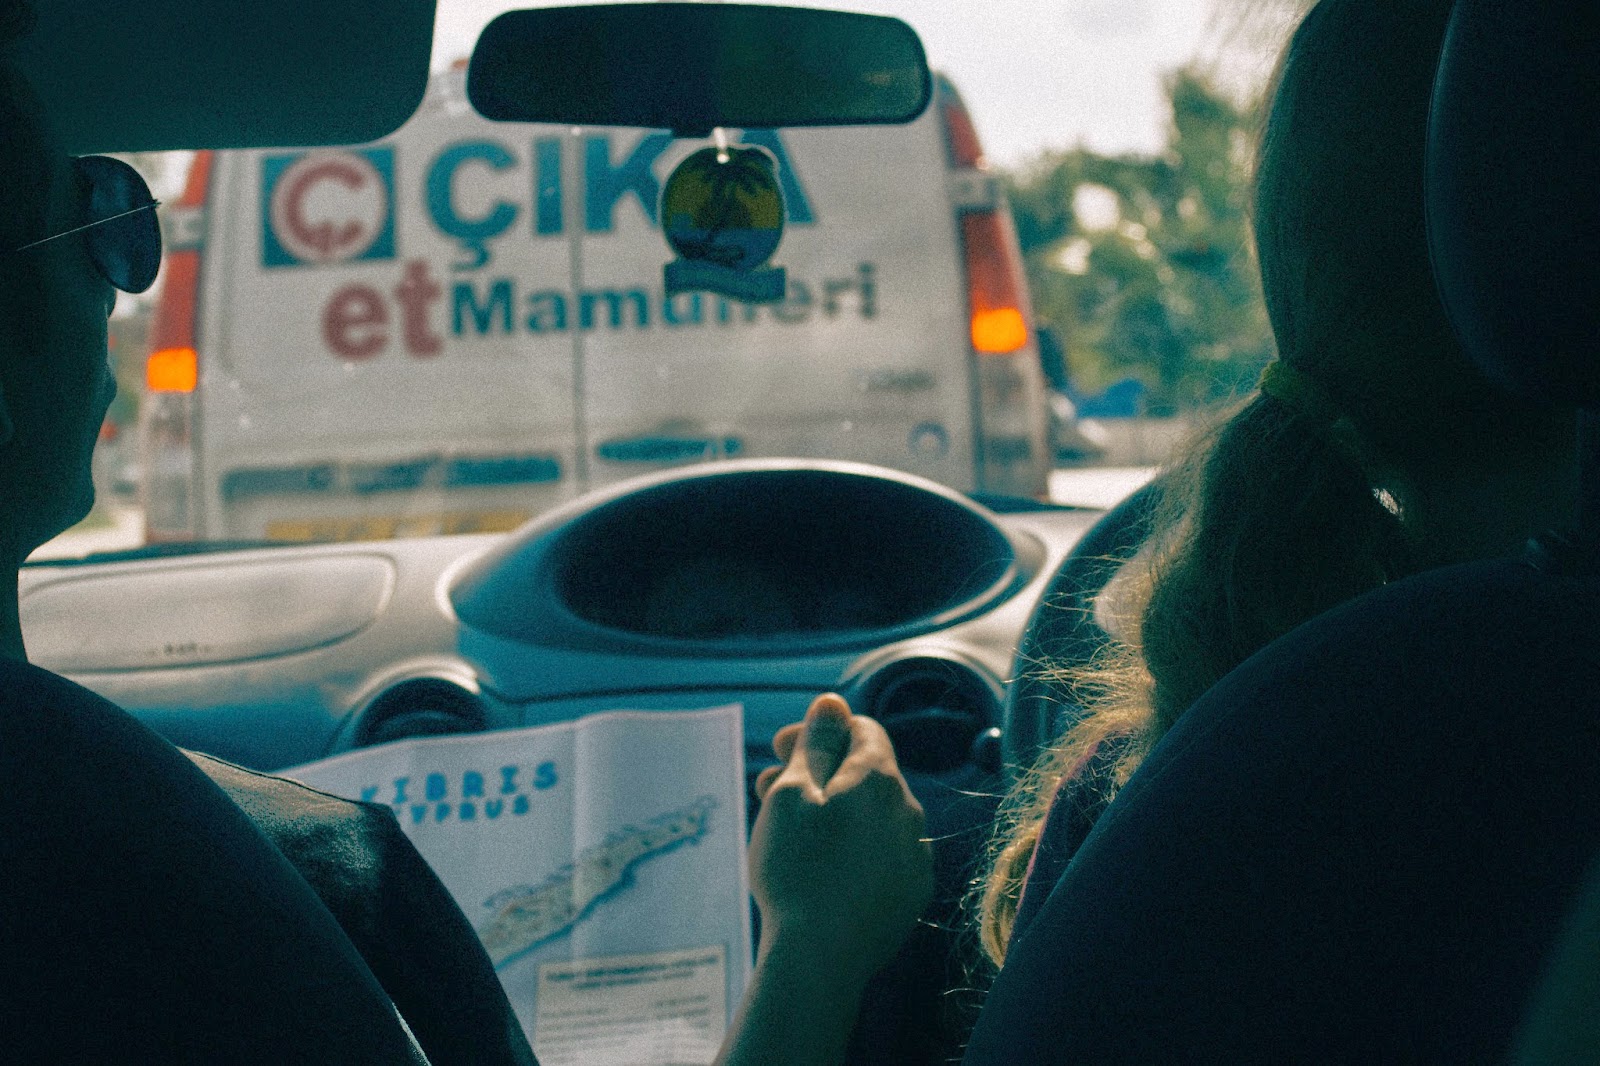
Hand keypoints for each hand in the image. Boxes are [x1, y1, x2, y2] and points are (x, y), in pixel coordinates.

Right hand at [748, 693, 933, 986]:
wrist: (820, 958)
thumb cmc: (797, 869)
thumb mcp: (793, 794)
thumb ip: (817, 743)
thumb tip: (833, 702)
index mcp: (879, 777)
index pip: (861, 728)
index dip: (818, 732)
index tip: (781, 751)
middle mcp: (908, 808)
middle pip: (864, 772)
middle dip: (820, 773)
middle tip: (770, 792)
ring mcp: (914, 853)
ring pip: (872, 815)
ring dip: (836, 812)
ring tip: (792, 833)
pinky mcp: (911, 892)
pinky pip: (883, 853)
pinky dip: (854, 849)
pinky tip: (823, 868)